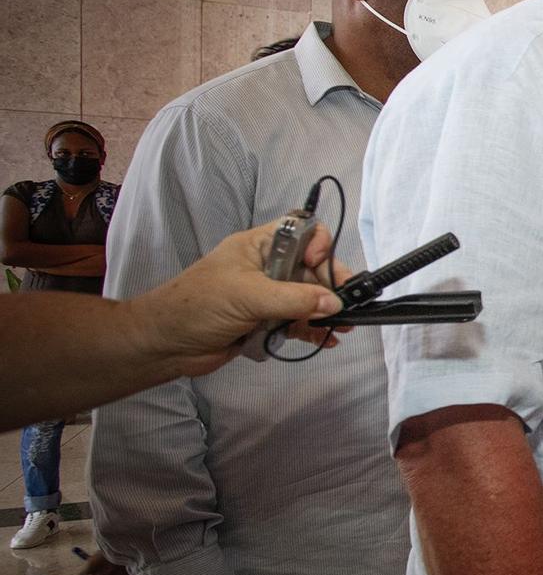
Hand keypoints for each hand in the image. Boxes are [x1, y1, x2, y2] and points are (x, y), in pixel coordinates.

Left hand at [129, 220, 347, 374]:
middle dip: (330, 284)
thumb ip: (294, 300)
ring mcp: (267, 296)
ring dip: (327, 311)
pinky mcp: (266, 322)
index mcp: (260, 247)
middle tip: (345, 305)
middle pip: (312, 268)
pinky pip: (299, 321)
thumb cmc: (198, 306)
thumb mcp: (248, 296)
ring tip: (344, 326)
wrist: (164, 344)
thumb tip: (334, 304)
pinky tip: (328, 339)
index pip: (302, 230)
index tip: (317, 267)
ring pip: (308, 298)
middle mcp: (267, 267)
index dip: (318, 244)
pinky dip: (314, 329)